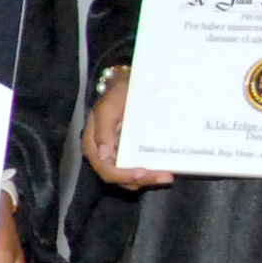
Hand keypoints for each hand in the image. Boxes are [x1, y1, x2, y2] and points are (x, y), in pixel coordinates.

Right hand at [83, 66, 172, 190]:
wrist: (129, 83)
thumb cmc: (117, 93)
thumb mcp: (109, 106)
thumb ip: (103, 129)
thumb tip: (104, 155)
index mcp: (94, 144)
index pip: (105, 168)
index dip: (123, 175)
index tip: (143, 172)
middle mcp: (104, 153)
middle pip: (119, 177)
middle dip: (142, 180)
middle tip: (165, 177)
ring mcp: (118, 154)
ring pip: (129, 177)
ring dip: (148, 179)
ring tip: (167, 175)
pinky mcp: (130, 152)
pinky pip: (138, 168)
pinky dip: (150, 172)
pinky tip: (165, 168)